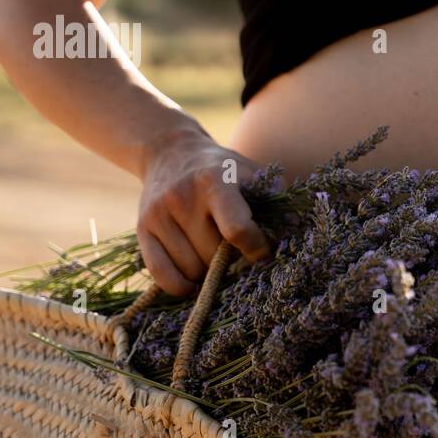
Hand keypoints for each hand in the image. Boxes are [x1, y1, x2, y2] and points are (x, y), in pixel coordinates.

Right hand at [137, 128, 271, 295]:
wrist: (170, 151)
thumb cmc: (223, 168)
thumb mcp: (252, 172)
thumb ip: (275, 201)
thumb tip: (295, 235)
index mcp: (215, 180)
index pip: (236, 229)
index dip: (256, 249)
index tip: (264, 254)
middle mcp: (182, 196)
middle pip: (213, 254)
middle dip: (231, 261)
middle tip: (238, 254)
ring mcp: (159, 214)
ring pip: (191, 270)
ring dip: (208, 274)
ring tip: (217, 258)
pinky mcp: (143, 229)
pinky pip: (162, 275)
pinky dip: (182, 286)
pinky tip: (195, 281)